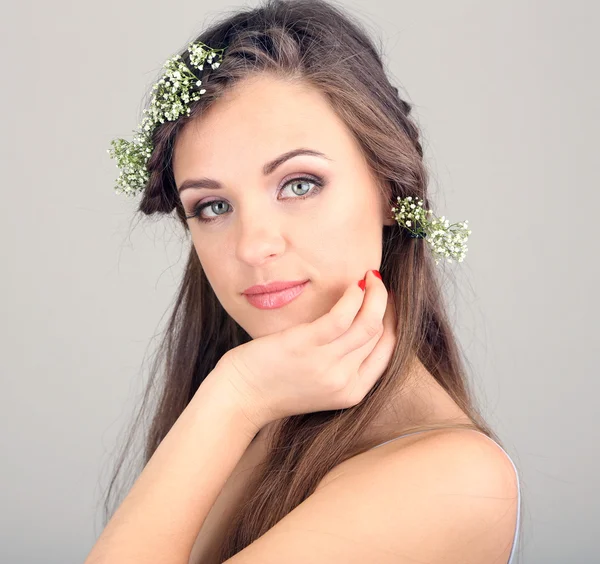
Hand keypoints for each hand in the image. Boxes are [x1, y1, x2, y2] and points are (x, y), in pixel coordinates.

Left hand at [216, 270, 397, 433]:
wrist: (240, 398)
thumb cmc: (275, 385)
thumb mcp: (319, 383)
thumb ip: (341, 363)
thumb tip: (357, 324)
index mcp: (352, 392)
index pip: (387, 350)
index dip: (392, 320)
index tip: (387, 300)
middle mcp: (344, 381)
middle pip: (378, 333)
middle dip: (384, 302)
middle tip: (378, 281)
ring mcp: (327, 365)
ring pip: (368, 323)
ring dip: (375, 293)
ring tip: (370, 276)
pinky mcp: (306, 346)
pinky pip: (342, 316)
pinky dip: (353, 296)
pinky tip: (353, 284)